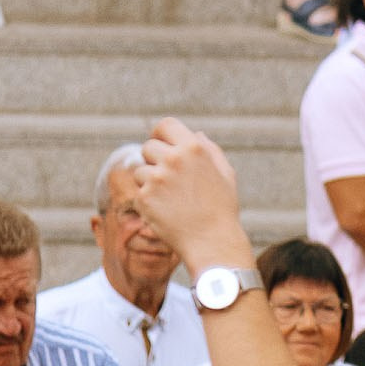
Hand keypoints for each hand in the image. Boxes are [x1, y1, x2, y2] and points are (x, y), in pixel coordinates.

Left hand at [135, 121, 248, 270]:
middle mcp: (173, 159)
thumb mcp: (225, 174)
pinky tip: (167, 211)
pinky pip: (139, 192)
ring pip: (140, 170)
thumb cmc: (221, 207)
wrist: (212, 240)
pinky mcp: (144, 197)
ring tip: (171, 199)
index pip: (165, 125)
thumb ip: (210, 150)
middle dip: (155, 160)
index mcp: (194, 148)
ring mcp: (156, 178)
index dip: (161, 134)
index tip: (161, 145)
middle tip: (169, 179)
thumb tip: (195, 134)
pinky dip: (148, 200)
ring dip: (150, 181)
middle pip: (148, 147)